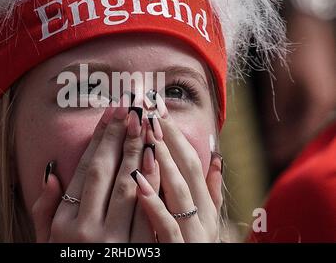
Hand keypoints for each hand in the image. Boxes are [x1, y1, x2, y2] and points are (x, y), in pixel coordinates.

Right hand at [31, 94, 159, 241]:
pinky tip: (155, 156)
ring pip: (126, 185)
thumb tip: (51, 174)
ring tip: (145, 121)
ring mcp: (114, 241)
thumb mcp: (46, 242)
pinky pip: (147, 210)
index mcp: (64, 223)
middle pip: (104, 171)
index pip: (83, 170)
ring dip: (136, 149)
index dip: (98, 139)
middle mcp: (87, 229)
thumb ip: (43, 211)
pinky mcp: (139, 251)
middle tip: (129, 105)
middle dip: (118, 135)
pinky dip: (152, 181)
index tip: (110, 113)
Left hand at [132, 93, 222, 241]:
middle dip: (165, 138)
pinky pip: (166, 227)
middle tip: (148, 107)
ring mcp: (189, 234)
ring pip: (177, 193)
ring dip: (163, 160)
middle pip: (183, 170)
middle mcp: (200, 216)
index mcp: (204, 206)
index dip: (174, 134)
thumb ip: (211, 191)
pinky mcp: (176, 253)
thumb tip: (217, 157)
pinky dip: (154, 203)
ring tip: (147, 132)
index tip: (157, 108)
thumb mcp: (206, 220)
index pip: (189, 162)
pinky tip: (138, 180)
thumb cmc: (193, 245)